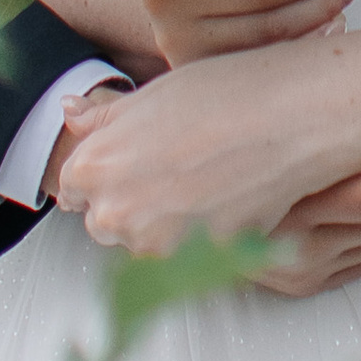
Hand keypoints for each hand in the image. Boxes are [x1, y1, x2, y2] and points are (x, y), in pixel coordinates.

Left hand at [51, 48, 328, 254]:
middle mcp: (115, 215)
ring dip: (165, 225)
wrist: (291, 118)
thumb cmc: (226, 95)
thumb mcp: (151, 95)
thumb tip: (70, 115)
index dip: (106, 172)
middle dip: (131, 202)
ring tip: (205, 182)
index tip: (132, 163)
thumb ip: (103, 117)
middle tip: (175, 169)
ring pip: (145, 245)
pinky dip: (202, 239)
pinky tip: (224, 201)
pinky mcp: (197, 266)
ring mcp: (156, 246)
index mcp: (93, 168)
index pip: (72, 188)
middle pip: (106, 222)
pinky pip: (188, 259)